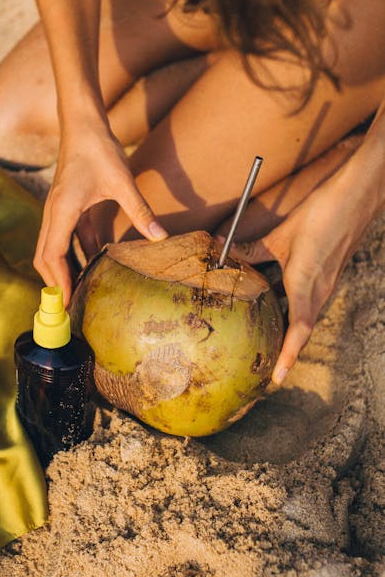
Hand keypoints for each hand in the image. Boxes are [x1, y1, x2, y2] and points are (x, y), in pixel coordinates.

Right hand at [33, 126, 167, 303]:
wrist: (83, 124)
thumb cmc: (98, 149)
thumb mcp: (121, 181)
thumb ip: (139, 211)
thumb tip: (160, 237)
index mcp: (62, 211)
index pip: (53, 256)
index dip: (59, 282)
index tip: (66, 304)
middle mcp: (54, 214)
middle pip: (45, 258)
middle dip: (55, 284)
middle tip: (68, 309)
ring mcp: (58, 212)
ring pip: (53, 250)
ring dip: (63, 271)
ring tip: (78, 294)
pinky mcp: (66, 208)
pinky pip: (67, 238)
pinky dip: (74, 255)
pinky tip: (92, 266)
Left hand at [230, 171, 371, 384]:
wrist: (356, 198)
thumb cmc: (322, 216)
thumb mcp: (281, 235)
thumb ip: (252, 248)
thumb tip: (221, 250)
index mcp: (306, 285)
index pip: (299, 331)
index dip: (288, 356)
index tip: (277, 378)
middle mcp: (319, 290)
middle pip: (301, 330)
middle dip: (286, 352)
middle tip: (268, 369)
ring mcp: (326, 283)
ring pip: (305, 316)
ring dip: (289, 332)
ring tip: (269, 344)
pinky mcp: (328, 273)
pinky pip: (308, 301)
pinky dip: (293, 311)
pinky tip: (277, 305)